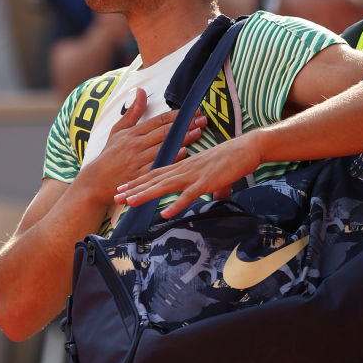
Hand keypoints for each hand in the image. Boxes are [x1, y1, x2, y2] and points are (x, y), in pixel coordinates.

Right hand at [77, 88, 206, 205]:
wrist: (95, 182)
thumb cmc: (108, 156)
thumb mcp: (117, 131)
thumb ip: (132, 112)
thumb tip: (140, 91)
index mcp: (132, 133)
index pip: (158, 121)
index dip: (177, 115)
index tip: (193, 111)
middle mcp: (135, 145)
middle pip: (164, 132)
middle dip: (185, 125)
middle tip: (202, 120)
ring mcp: (137, 160)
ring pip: (164, 147)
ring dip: (182, 139)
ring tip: (198, 132)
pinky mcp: (138, 176)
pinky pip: (158, 165)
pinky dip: (171, 158)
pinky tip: (183, 152)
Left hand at [114, 130, 263, 216]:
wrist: (247, 148)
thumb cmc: (232, 161)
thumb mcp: (216, 177)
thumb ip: (214, 190)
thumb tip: (219, 200)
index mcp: (183, 167)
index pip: (155, 174)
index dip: (137, 181)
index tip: (122, 187)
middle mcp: (183, 170)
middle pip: (153, 180)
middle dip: (134, 189)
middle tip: (115, 196)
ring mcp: (193, 176)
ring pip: (164, 186)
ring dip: (146, 195)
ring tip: (130, 202)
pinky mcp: (206, 182)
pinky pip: (188, 195)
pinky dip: (176, 204)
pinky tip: (164, 214)